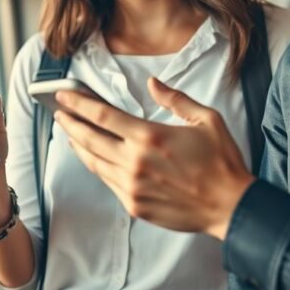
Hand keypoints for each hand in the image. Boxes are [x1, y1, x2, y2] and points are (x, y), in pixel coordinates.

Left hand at [55, 77, 254, 239]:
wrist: (230, 206)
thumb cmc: (221, 162)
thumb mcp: (206, 119)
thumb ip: (175, 99)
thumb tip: (153, 83)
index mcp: (150, 136)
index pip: (102, 115)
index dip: (79, 103)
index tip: (63, 96)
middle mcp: (135, 161)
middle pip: (89, 138)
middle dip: (70, 123)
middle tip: (59, 113)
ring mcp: (132, 186)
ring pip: (94, 162)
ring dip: (78, 145)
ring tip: (70, 133)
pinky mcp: (134, 205)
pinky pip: (107, 181)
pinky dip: (96, 166)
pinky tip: (93, 157)